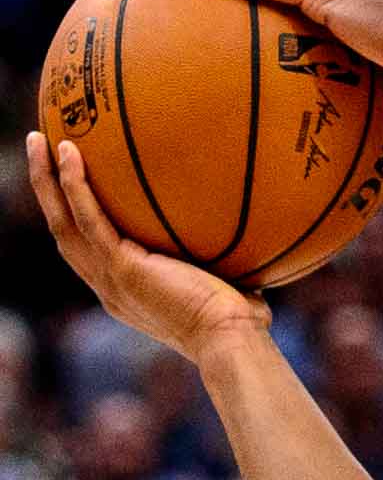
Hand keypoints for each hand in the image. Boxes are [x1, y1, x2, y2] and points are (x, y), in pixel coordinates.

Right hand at [27, 134, 270, 367]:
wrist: (231, 340)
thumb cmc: (239, 320)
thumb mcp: (222, 281)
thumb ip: (220, 258)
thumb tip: (247, 223)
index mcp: (125, 291)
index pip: (88, 249)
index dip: (74, 216)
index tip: (71, 184)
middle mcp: (108, 285)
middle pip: (63, 231)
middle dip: (46, 190)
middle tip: (39, 148)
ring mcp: (110, 277)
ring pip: (62, 221)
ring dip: (46, 179)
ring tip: (37, 139)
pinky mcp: (122, 267)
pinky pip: (89, 217)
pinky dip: (75, 184)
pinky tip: (71, 151)